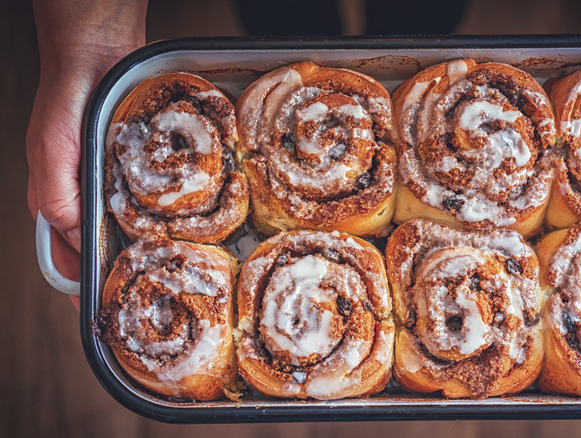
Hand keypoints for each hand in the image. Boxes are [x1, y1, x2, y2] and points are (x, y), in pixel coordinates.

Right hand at [27, 0, 146, 308]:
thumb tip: (74, 236)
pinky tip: (176, 230)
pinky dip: (158, 220)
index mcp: (58, 200)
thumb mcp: (53, 148)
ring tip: (166, 275)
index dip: (84, 289)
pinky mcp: (135, 170)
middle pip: (101, 251)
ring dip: (142, 251)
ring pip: (126, 231)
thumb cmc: (66, 99)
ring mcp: (111, 184)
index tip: (103, 317)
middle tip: (147, 301)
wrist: (97, 54)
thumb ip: (57, 193)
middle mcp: (85, 197)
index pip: (68, 258)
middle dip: (119, 277)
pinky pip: (147, 203)